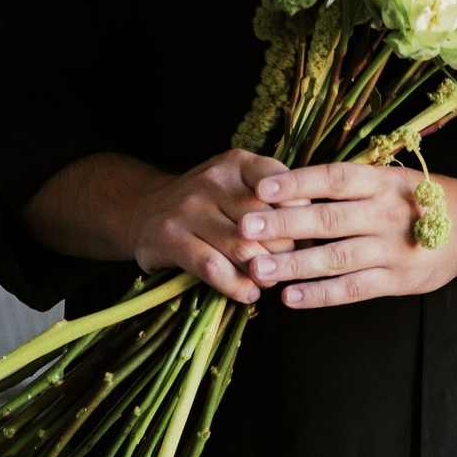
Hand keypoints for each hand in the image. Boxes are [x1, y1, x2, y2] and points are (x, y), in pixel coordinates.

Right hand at [120, 149, 295, 305]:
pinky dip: (238, 287)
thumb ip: (274, 198)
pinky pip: (214, 269)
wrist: (141, 209)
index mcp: (237, 163)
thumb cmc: (207, 202)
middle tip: (290, 265)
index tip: (307, 234)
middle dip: (286, 251)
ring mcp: (188, 210)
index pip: (282, 185)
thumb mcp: (238, 183)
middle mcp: (212, 181)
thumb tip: (315, 232)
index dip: (301, 214)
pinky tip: (249, 293)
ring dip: (265, 273)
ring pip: (244, 249)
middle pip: (267, 222)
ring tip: (270, 280)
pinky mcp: (170, 240)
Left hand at [236, 162, 456, 308]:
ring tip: (258, 269)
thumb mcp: (393, 179)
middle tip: (245, 227)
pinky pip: (353, 289)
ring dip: (294, 265)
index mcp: (383, 182)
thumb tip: (289, 188)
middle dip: (284, 224)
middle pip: (329, 219)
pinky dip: (320, 295)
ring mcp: (393, 249)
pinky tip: (291, 297)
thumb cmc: (420, 198)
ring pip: (336, 258)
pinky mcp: (398, 280)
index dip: (298, 183)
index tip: (262, 188)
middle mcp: (388, 213)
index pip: (335, 179)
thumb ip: (350, 185)